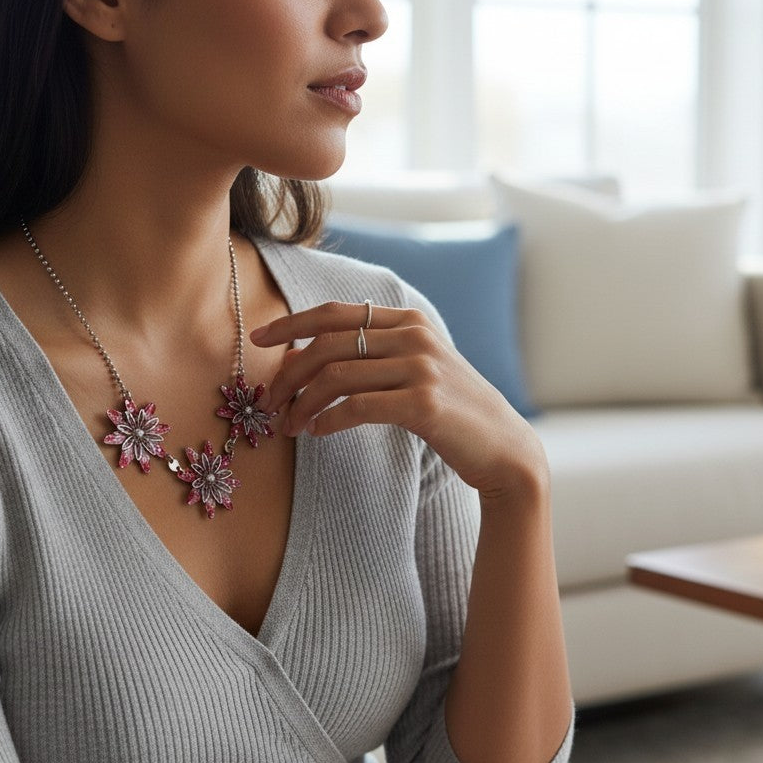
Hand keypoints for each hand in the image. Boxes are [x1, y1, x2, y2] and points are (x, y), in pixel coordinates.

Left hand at [249, 301, 546, 500]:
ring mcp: (421, 368)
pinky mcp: (424, 403)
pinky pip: (356, 407)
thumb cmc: (452, 414)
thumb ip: (368, 358)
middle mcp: (415, 336)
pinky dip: (327, 419)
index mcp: (409, 321)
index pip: (335, 313)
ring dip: (302, 402)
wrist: (504, 449)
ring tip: (288, 425)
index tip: (258, 339)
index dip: (291, 324)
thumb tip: (299, 356)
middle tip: (269, 401)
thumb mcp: (413, 372)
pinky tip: (316, 432)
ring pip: (337, 375)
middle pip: (328, 344)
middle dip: (288, 373)